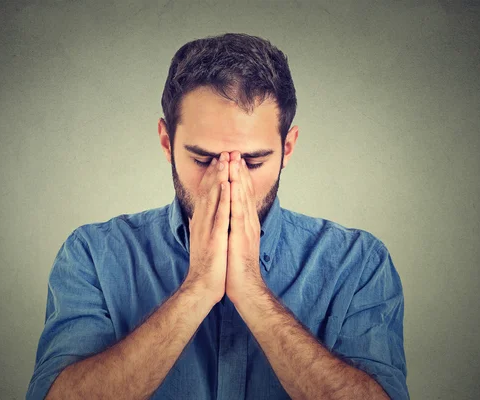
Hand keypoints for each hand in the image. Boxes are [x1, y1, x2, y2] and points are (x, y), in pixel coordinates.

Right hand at [183, 151, 229, 304]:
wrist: (202, 286)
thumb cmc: (206, 266)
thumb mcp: (203, 241)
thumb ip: (202, 226)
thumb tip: (201, 216)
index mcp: (201, 222)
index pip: (206, 195)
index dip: (212, 177)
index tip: (218, 161)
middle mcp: (202, 221)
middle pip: (208, 192)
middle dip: (216, 171)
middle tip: (223, 153)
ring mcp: (207, 228)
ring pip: (213, 198)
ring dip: (219, 178)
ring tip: (225, 160)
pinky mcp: (215, 236)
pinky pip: (220, 213)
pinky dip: (223, 198)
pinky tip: (227, 184)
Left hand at [226, 151, 264, 304]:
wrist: (244, 286)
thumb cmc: (237, 266)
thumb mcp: (236, 241)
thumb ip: (236, 226)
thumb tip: (231, 215)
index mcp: (246, 222)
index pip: (242, 195)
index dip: (238, 177)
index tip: (234, 161)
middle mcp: (248, 222)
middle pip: (243, 192)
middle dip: (239, 172)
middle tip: (235, 152)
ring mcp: (245, 228)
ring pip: (241, 198)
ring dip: (237, 179)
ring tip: (234, 161)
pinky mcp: (240, 236)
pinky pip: (237, 213)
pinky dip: (234, 198)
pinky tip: (231, 185)